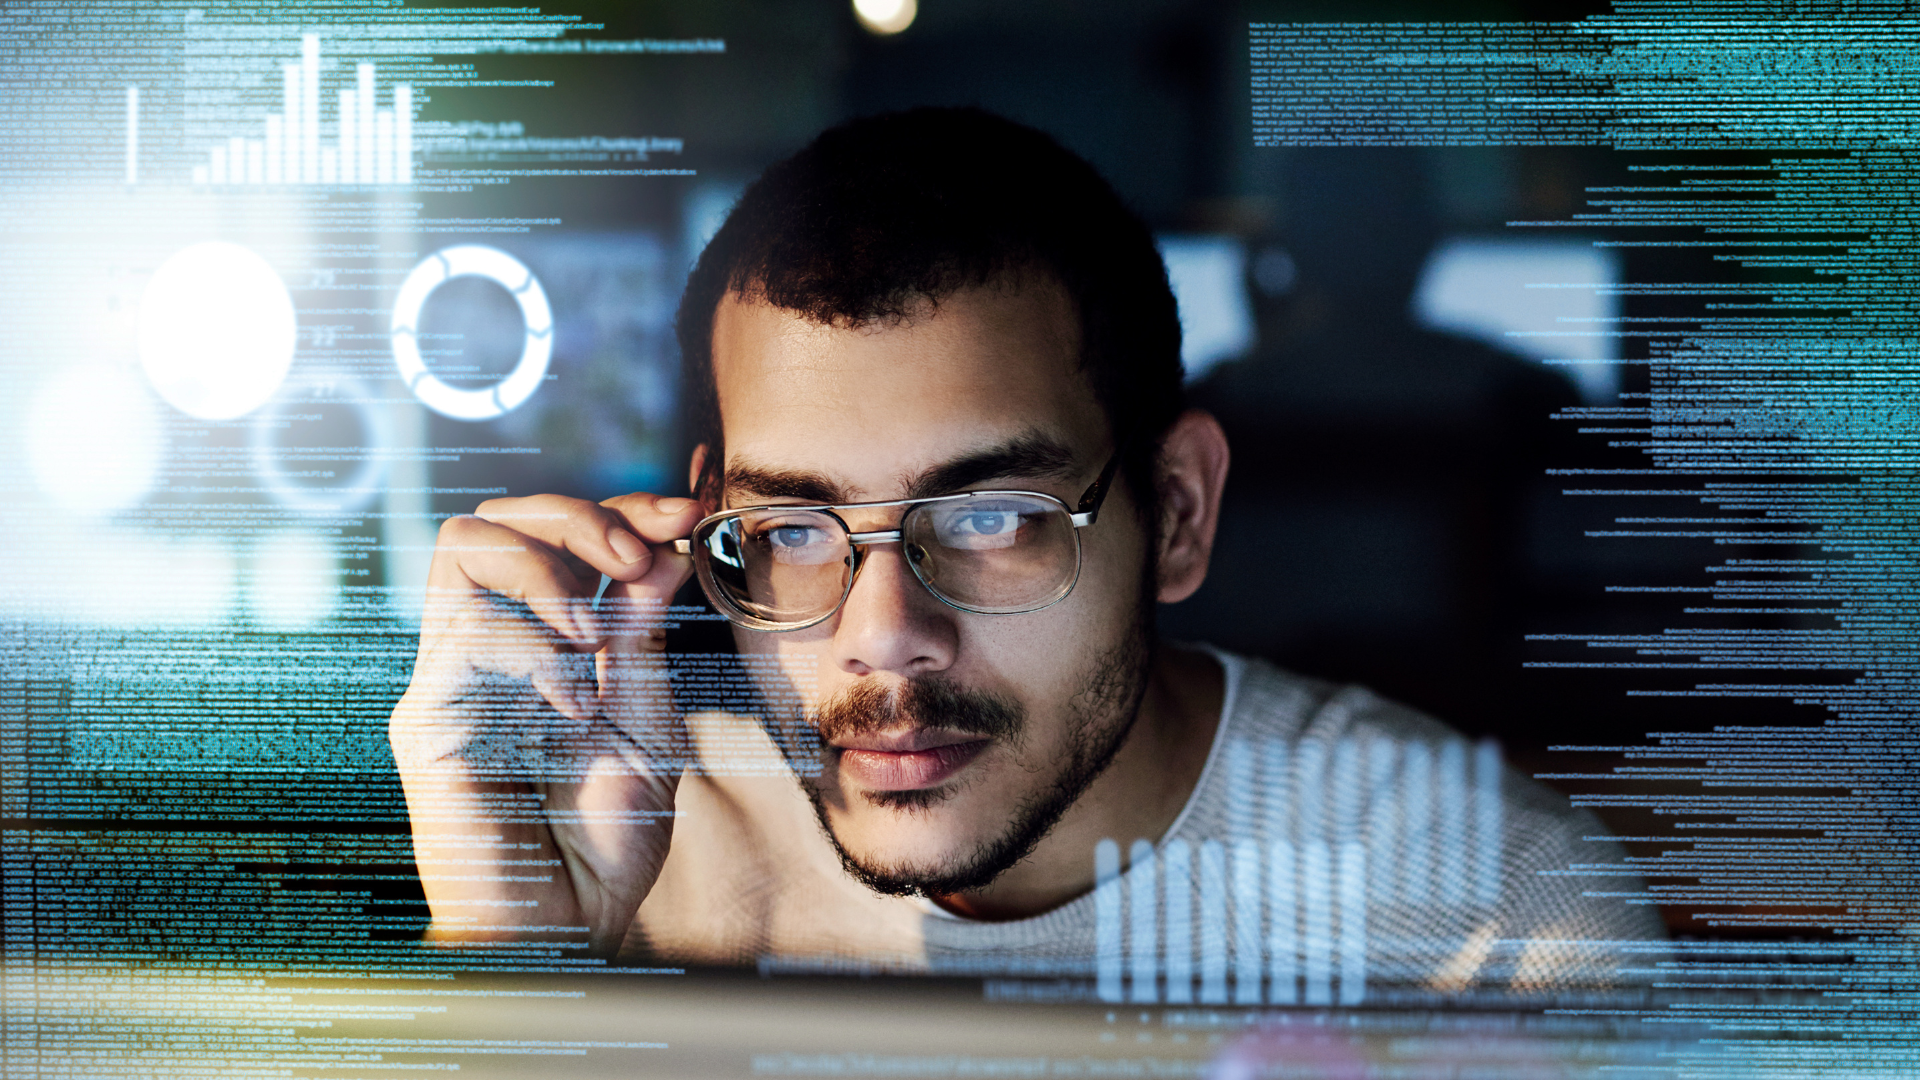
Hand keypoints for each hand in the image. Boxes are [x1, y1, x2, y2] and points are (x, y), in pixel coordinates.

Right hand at [388, 491, 704, 955]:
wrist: (566, 940)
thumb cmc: (602, 851)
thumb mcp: (646, 724)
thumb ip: (641, 638)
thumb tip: (661, 547)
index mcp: (537, 650)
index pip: (553, 537)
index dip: (618, 509)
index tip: (684, 515)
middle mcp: (482, 654)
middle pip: (495, 518)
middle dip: (574, 515)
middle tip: (631, 557)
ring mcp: (448, 683)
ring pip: (464, 545)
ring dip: (547, 572)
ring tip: (594, 642)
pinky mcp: (428, 722)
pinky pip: (466, 633)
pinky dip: (533, 650)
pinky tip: (571, 704)